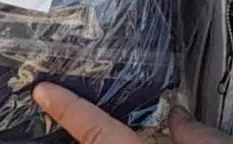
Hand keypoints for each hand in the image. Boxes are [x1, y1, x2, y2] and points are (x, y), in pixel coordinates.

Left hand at [33, 84, 232, 142]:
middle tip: (67, 111)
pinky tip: (143, 138)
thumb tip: (178, 118)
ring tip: (92, 123)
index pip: (95, 130)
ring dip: (103, 138)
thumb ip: (189, 131)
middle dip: (86, 132)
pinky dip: (124, 142)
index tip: (43, 92)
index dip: (67, 109)